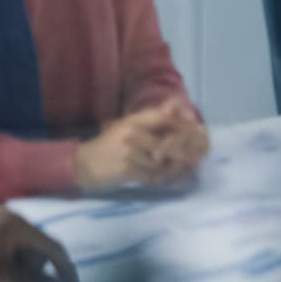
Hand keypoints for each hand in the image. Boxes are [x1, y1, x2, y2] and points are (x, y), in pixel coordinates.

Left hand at [0, 208, 75, 281]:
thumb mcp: (2, 281)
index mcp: (18, 225)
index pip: (53, 247)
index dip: (66, 271)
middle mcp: (13, 216)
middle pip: (40, 247)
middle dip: (34, 270)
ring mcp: (0, 219)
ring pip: (26, 248)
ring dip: (21, 267)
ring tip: (3, 281)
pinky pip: (13, 244)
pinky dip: (11, 261)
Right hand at [73, 102, 201, 190]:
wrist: (82, 164)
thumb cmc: (110, 144)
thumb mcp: (130, 125)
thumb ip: (154, 116)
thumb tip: (177, 103)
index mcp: (135, 120)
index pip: (166, 119)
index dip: (185, 127)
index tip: (198, 135)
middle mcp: (133, 133)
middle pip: (169, 143)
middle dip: (185, 152)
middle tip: (196, 158)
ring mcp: (129, 152)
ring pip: (162, 162)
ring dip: (174, 168)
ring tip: (181, 169)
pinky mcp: (126, 169)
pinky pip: (152, 175)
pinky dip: (161, 178)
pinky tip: (163, 178)